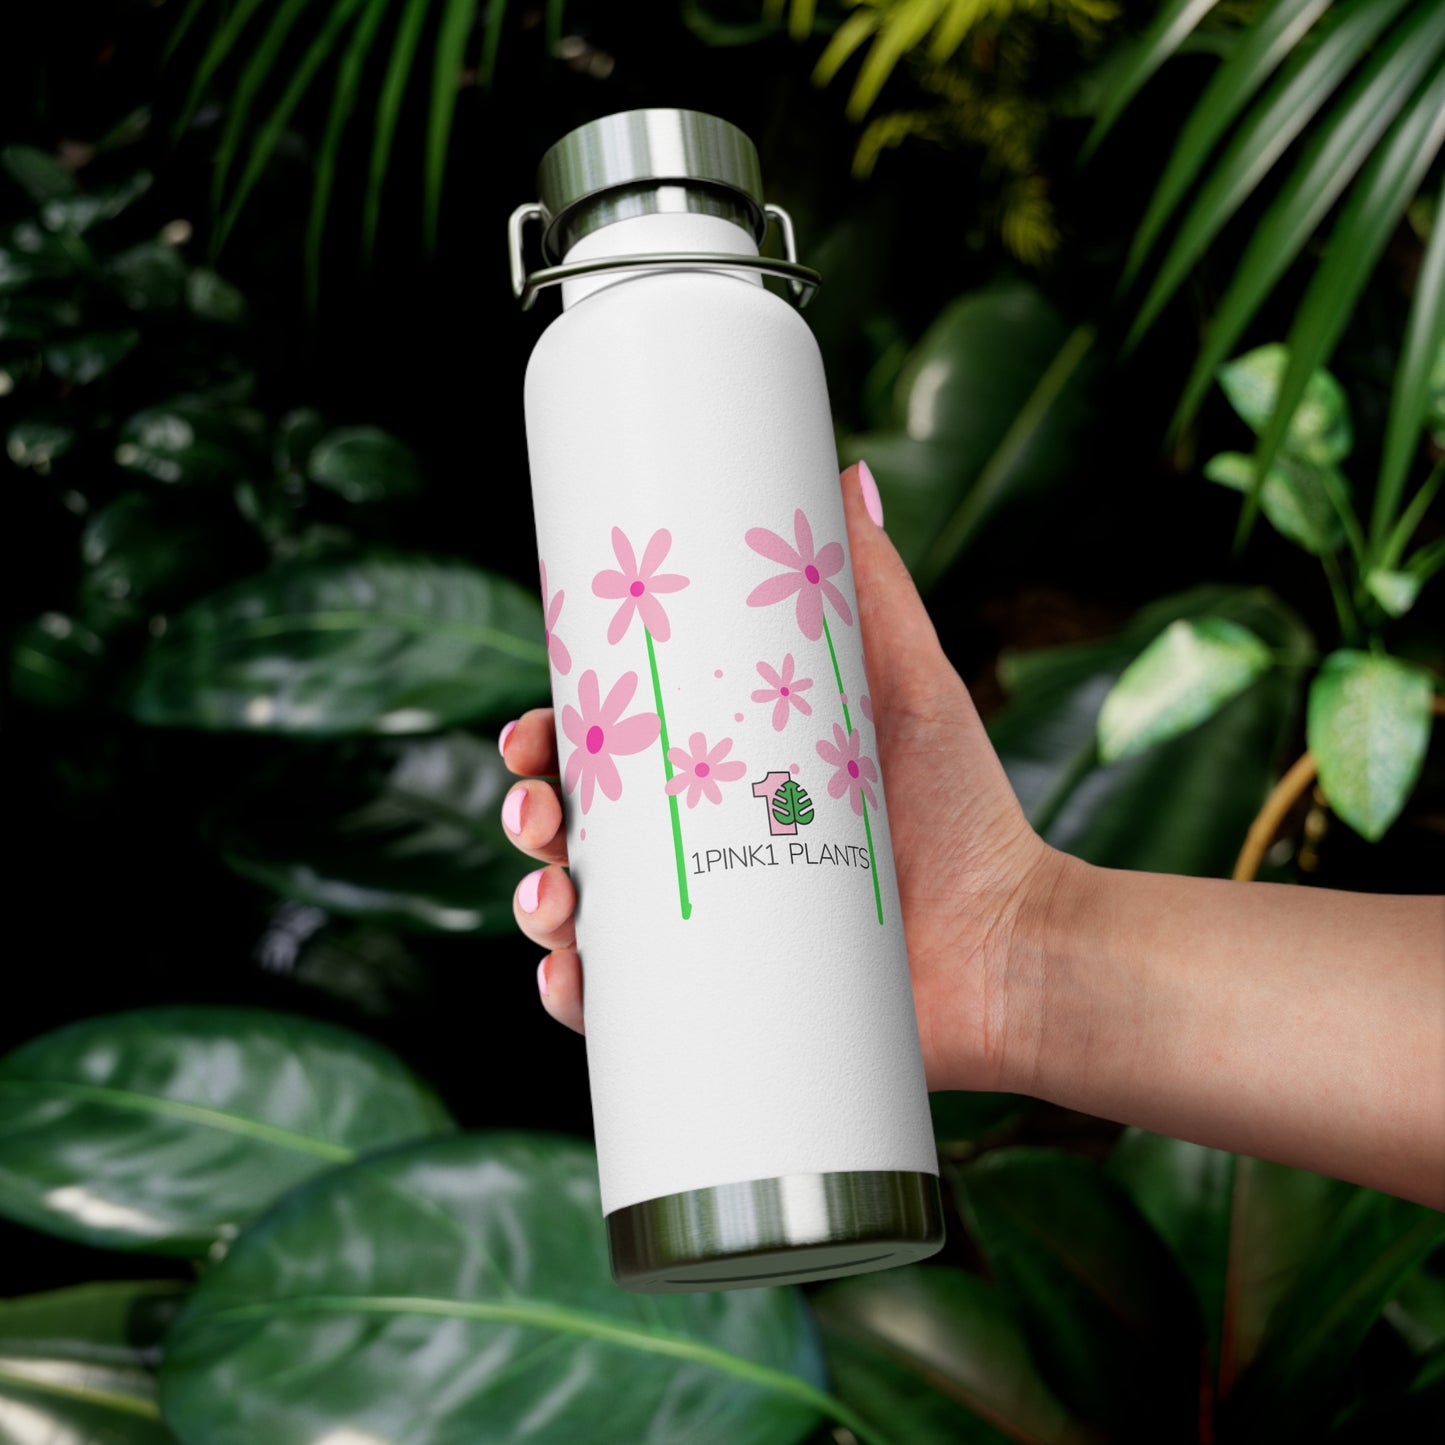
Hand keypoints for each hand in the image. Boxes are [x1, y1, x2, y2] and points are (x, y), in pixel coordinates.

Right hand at [499, 463, 1062, 1092]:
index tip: (533, 727)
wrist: (1015, 949)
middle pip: (578, 832)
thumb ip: (874, 584)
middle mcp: (700, 857)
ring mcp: (708, 938)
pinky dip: (574, 1000)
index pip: (609, 754)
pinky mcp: (724, 1011)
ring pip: (582, 920)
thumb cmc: (966, 812)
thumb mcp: (908, 685)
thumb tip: (844, 469)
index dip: (552, 740)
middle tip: (537, 808)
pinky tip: (567, 981)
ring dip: (536, 905)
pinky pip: (626, 1014)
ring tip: (551, 898)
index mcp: (721, 781)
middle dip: (532, 815)